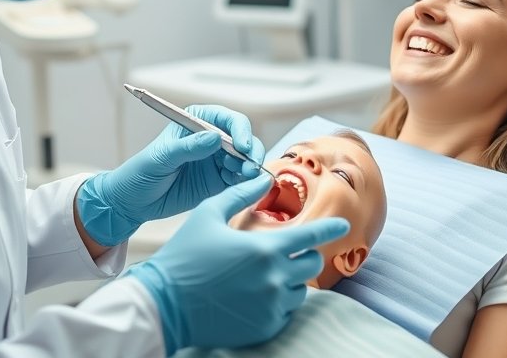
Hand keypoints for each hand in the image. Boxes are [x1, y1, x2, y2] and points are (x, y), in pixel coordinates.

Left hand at [78, 105, 264, 245]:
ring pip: (245, 160)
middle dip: (250, 151)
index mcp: (195, 122)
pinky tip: (243, 188)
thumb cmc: (140, 173)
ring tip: (245, 179)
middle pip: (242, 139)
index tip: (242, 145)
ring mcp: (217, 161)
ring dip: (250, 168)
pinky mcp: (219, 182)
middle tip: (249, 168)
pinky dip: (246, 183)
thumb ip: (188, 147)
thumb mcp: (161, 158)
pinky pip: (240, 180)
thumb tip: (215, 137)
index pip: (226, 119)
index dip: (239, 129)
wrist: (132, 202)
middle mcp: (210, 139)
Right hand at [126, 175, 349, 353]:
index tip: (343, 225)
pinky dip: (278, 302)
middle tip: (285, 253)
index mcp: (264, 248)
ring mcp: (271, 306)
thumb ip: (239, 195)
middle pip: (311, 264)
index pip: (312, 236)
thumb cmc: (184, 255)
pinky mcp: (264, 327)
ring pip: (301, 290)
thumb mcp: (207, 214)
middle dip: (304, 255)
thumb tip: (263, 180)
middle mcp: (274, 278)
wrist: (163, 304)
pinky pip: (286, 312)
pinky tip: (256, 295)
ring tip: (263, 275)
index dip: (330, 228)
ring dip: (291, 280)